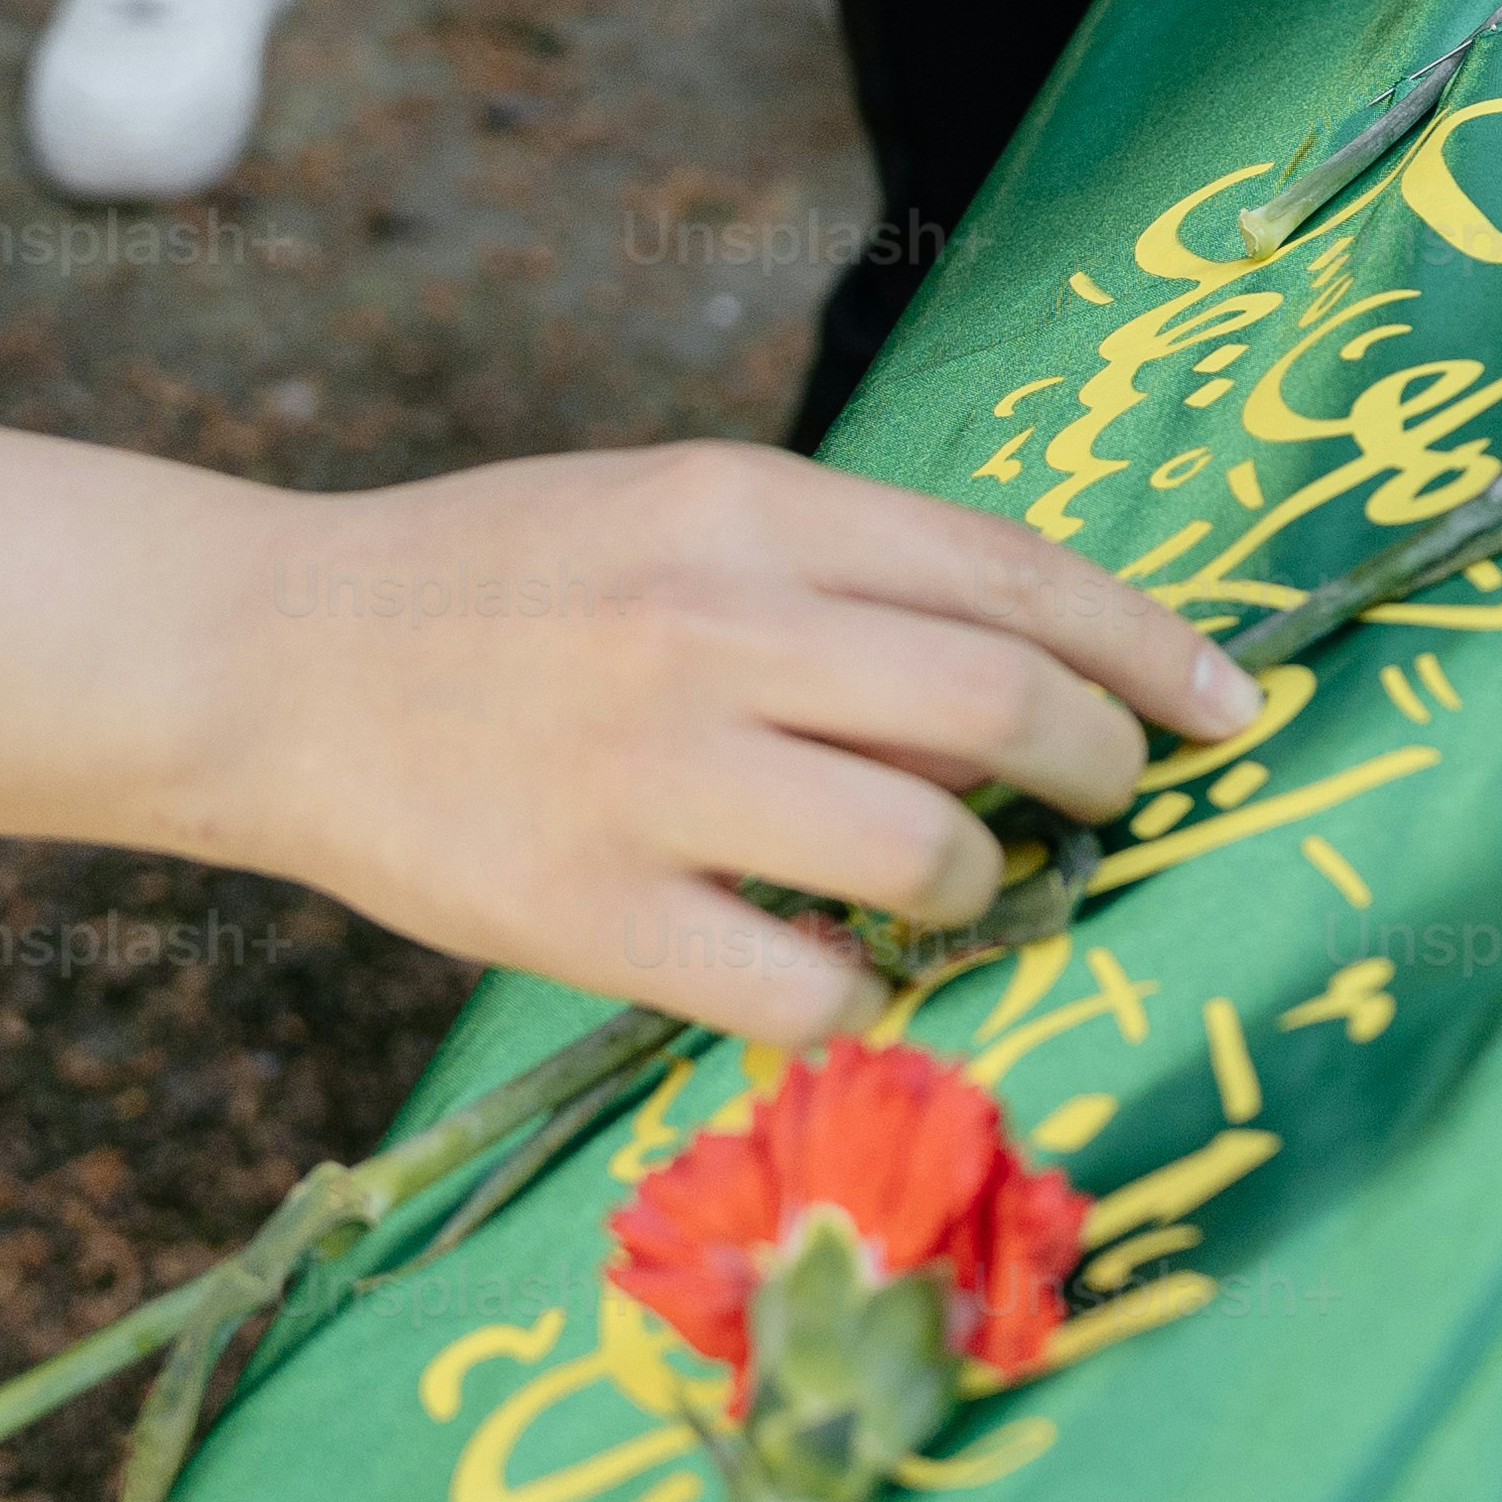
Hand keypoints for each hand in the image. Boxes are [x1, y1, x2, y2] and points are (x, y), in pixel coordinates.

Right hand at [246, 447, 1267, 1046]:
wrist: (270, 658)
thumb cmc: (498, 585)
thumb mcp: (675, 513)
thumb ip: (839, 569)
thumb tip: (1038, 658)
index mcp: (748, 507)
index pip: (1012, 575)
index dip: (1150, 648)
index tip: (1232, 703)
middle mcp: (714, 627)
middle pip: (1004, 711)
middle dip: (1104, 769)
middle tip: (1115, 802)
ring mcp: (653, 773)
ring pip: (927, 852)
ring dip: (986, 889)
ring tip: (965, 891)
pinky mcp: (590, 910)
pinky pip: (806, 984)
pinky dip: (862, 994)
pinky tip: (846, 973)